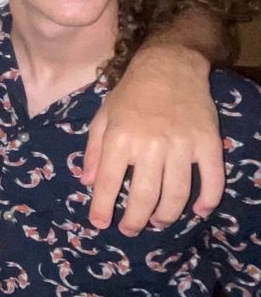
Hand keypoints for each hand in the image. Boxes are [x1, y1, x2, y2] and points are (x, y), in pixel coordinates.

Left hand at [82, 45, 222, 234]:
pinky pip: (212, 180)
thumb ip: (92, 149)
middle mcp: (149, 145)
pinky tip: (198, 211)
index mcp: (120, 137)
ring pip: (176, 194)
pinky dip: (207, 200)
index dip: (102, 208)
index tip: (100, 224)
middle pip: (143, 196)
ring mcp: (181, 145)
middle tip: (130, 229)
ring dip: (166, 216)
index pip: (107, 182)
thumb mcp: (103, 116)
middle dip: (134, 220)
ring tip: (156, 222)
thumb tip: (85, 182)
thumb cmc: (131, 93)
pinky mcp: (207, 143)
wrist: (170, 66)